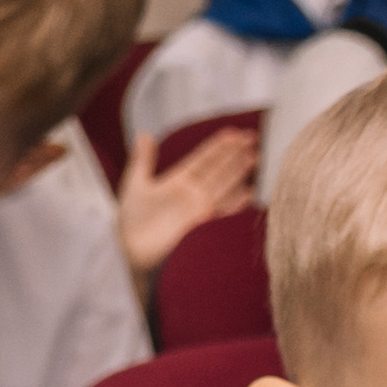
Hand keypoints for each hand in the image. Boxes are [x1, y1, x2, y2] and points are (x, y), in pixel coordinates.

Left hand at [118, 128, 257, 288]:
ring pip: (223, 186)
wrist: (132, 253)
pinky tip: (248, 195)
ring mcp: (198, 210)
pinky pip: (221, 213)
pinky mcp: (200, 228)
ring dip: (239, 172)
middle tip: (253, 138)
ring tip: (255, 157)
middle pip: (218, 169)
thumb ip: (143, 161)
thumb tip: (144, 134)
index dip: (219, 146)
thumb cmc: (131, 223)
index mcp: (179, 181)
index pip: (204, 159)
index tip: (234, 133)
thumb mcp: (136, 186)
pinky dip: (234, 204)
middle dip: (235, 154)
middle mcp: (193, 193)